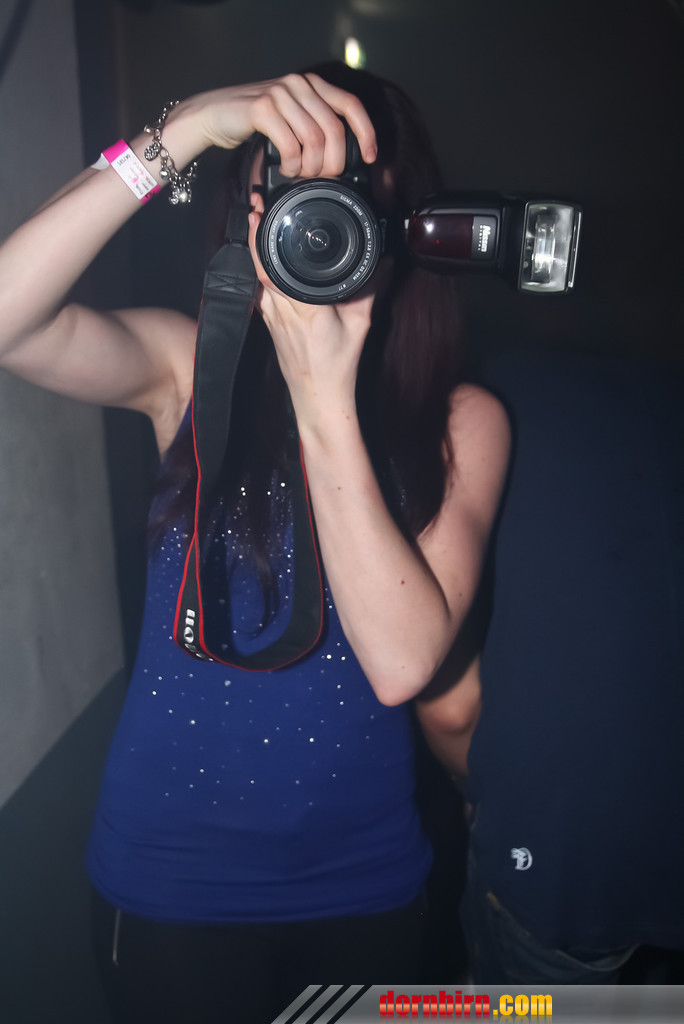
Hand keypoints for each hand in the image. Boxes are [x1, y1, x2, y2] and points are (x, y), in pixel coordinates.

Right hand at [194, 73, 376, 176]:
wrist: (215, 113)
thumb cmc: (255, 121)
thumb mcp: (291, 118)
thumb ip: (313, 125)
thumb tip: (339, 156)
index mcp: (312, 85)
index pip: (351, 105)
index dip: (366, 133)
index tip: (370, 156)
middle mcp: (299, 84)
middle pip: (334, 131)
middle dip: (333, 163)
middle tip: (322, 176)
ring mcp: (280, 94)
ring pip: (314, 140)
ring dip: (310, 167)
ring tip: (300, 173)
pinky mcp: (262, 109)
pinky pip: (290, 145)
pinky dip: (291, 165)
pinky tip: (286, 169)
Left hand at [247, 184, 372, 431]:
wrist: (319, 397)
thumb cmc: (339, 366)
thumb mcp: (361, 323)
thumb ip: (371, 288)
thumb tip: (383, 261)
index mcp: (304, 308)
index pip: (273, 266)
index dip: (262, 237)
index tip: (259, 213)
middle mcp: (280, 311)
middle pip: (258, 265)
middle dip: (255, 235)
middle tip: (256, 207)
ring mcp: (271, 318)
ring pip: (257, 277)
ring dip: (256, 251)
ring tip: (259, 224)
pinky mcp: (269, 324)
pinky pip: (262, 291)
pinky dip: (262, 271)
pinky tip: (267, 257)